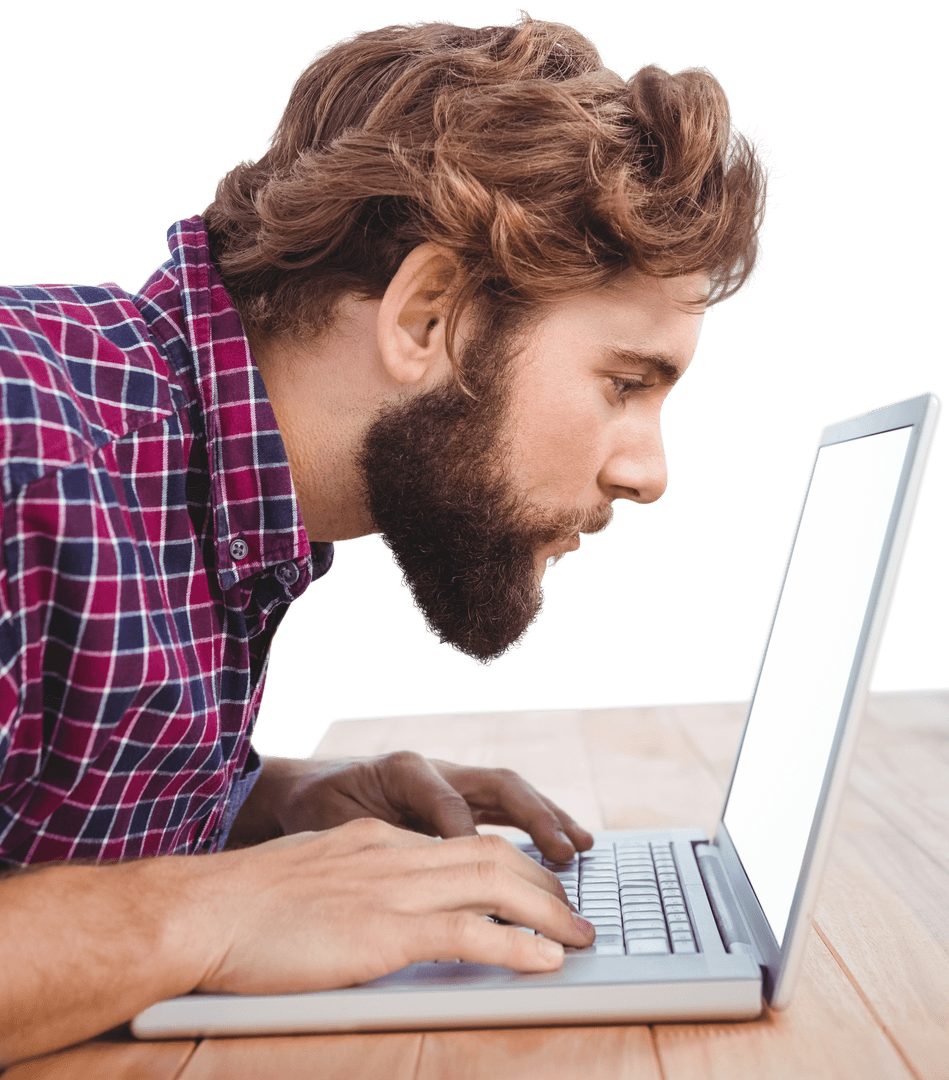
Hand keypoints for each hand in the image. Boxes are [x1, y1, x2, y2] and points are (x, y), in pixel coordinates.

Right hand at [199, 818, 595, 994]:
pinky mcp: (381, 931)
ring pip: (493, 884)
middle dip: (543, 884)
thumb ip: (353, 883)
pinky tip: (544, 962)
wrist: (200, 911)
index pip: (462, 841)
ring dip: (547, 913)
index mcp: (376, 839)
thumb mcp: (310, 876)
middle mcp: (392, 852)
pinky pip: (467, 932)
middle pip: (491, 855)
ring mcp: (389, 888)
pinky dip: (516, 946)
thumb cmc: (241, 905)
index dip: (509, 864)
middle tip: (575, 915)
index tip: (537, 888)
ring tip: (580, 939)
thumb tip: (378, 909)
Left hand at [249, 750, 594, 863]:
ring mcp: (452, 780)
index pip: (445, 798)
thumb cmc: (316, 809)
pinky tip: (568, 846)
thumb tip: (398, 871)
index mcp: (402, 769)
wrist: (306, 789)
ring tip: (582, 847)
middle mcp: (436, 769)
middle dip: (533, 817)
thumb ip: (365, 839)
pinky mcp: (460, 797)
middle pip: (495, 784)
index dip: (467, 830)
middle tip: (565, 852)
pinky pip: (506, 808)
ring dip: (548, 818)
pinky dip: (539, 824)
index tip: (485, 865)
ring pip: (510, 793)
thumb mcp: (330, 823)